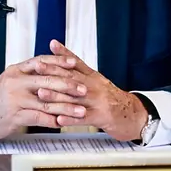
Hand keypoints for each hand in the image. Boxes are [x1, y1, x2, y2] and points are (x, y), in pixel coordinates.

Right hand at [0, 56, 88, 140]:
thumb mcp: (11, 79)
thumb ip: (29, 74)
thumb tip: (51, 66)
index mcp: (17, 70)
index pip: (41, 62)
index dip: (59, 62)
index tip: (75, 63)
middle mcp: (16, 82)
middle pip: (47, 81)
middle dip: (69, 86)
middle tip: (84, 90)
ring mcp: (15, 99)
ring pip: (46, 103)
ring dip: (66, 108)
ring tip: (80, 111)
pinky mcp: (15, 116)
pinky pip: (38, 118)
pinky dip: (53, 121)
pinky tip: (64, 123)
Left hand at [32, 41, 147, 141]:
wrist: (133, 114)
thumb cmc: (110, 98)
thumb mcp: (96, 80)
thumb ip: (78, 68)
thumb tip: (61, 54)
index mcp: (92, 77)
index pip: (75, 64)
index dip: (60, 57)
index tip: (45, 51)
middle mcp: (94, 87)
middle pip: (72, 78)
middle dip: (53, 73)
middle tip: (38, 68)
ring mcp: (98, 102)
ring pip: (75, 98)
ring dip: (57, 96)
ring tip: (42, 93)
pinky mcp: (101, 117)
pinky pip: (84, 118)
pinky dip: (71, 118)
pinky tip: (59, 119)